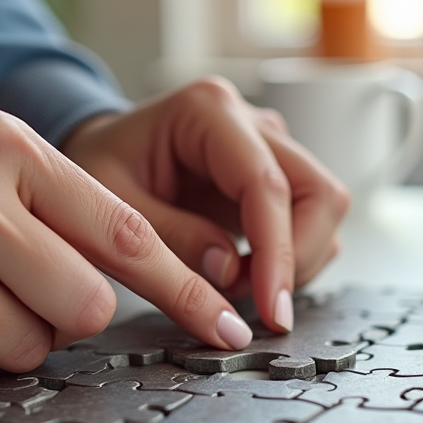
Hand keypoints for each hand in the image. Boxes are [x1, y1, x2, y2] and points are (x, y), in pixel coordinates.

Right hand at [0, 107, 253, 381]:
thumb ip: (55, 202)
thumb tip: (133, 277)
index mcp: (7, 147)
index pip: (124, 233)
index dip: (185, 286)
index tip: (226, 322)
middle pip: (87, 305)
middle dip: (64, 312)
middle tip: (16, 286)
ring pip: (30, 344)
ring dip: (3, 332)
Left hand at [61, 77, 349, 332]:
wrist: (100, 154)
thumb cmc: (98, 169)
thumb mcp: (105, 209)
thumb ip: (167, 239)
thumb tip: (229, 272)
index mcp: (208, 112)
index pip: (267, 184)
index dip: (277, 253)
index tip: (272, 309)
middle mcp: (252, 124)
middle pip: (320, 193)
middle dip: (296, 259)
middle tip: (249, 301)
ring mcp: (271, 150)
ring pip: (325, 210)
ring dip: (293, 262)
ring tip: (232, 285)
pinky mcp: (277, 180)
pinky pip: (310, 225)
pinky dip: (287, 261)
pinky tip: (243, 275)